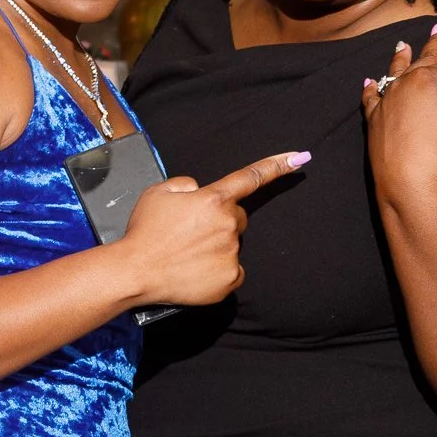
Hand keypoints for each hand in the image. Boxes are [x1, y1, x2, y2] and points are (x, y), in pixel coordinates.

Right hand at [115, 149, 307, 306]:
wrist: (135, 271)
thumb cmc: (144, 231)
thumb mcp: (159, 192)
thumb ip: (186, 185)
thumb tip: (198, 191)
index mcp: (213, 199)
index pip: (251, 177)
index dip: (277, 166)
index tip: (301, 157)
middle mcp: (228, 224)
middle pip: (237, 217)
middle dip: (220, 221)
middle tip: (191, 233)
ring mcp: (232, 253)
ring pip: (232, 245)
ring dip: (216, 247)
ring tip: (186, 254)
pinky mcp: (231, 279)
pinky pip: (233, 271)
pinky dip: (219, 272)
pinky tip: (196, 272)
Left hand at [364, 23, 436, 206]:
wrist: (410, 176)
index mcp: (431, 79)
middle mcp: (407, 83)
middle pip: (425, 59)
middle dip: (435, 44)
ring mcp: (388, 99)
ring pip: (395, 72)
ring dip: (400, 58)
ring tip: (402, 45)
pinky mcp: (374, 118)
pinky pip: (371, 98)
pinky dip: (370, 89)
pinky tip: (369, 81)